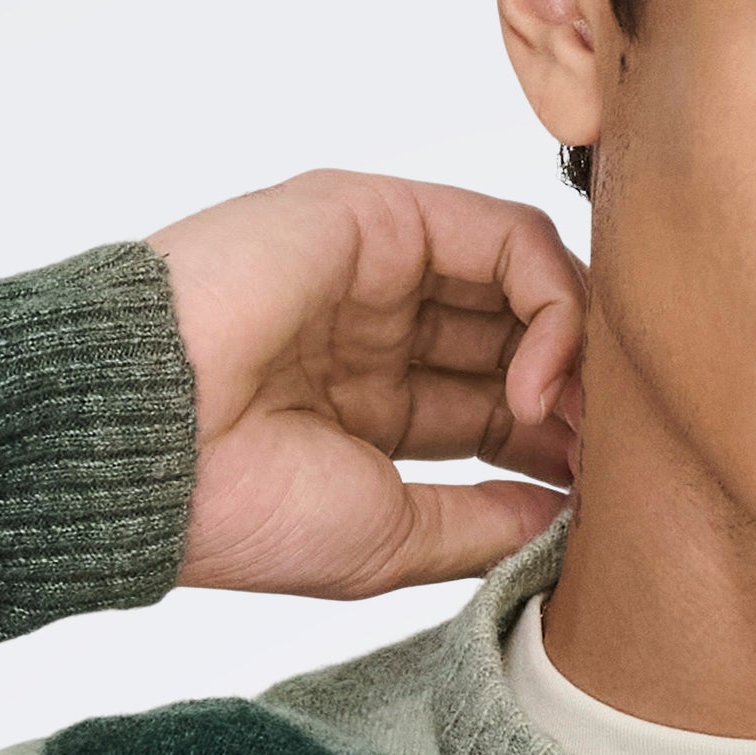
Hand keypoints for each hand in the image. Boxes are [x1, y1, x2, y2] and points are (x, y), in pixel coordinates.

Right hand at [145, 170, 586, 596]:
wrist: (145, 451)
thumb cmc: (237, 511)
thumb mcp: (390, 540)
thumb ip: (481, 522)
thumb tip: (564, 520)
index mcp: (364, 405)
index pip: (495, 403)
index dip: (557, 445)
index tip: (595, 499)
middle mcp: (374, 328)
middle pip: (519, 338)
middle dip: (580, 397)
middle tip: (610, 457)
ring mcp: (377, 265)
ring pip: (525, 280)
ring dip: (577, 351)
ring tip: (579, 423)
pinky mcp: (378, 213)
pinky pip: (506, 235)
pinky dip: (551, 303)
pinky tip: (539, 380)